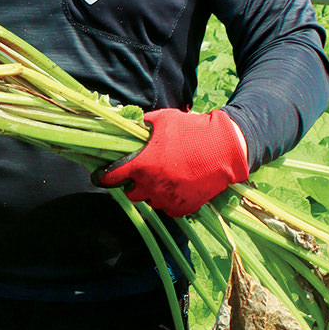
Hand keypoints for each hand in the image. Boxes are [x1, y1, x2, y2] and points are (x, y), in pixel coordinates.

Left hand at [94, 108, 249, 216]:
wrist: (225, 148)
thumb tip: (127, 122)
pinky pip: (169, 210)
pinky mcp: (186, 206)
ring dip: (152, 193)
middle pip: (131, 194)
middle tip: (141, 175)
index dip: (105, 176)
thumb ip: (141, 124)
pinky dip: (169, 202)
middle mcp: (152, 185)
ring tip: (162, 179)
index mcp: (141, 165)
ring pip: (151, 202)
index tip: (102, 175)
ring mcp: (169, 198)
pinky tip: (174, 189)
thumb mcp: (162, 119)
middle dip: (132, 185)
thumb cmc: (192, 130)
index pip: (111, 177)